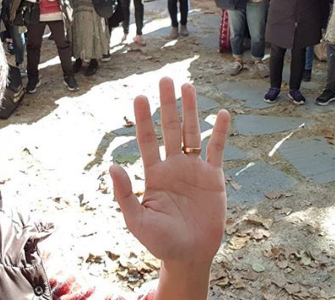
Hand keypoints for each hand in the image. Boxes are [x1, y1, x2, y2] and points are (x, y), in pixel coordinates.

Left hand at [110, 78, 228, 265]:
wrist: (189, 256)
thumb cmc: (160, 241)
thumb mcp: (137, 220)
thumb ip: (125, 194)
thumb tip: (112, 165)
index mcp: (154, 173)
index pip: (148, 139)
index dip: (144, 119)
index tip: (140, 96)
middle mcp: (173, 165)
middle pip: (171, 128)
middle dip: (168, 104)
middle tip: (165, 79)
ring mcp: (194, 168)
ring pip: (193, 133)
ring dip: (191, 110)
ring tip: (187, 86)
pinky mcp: (213, 177)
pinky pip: (217, 150)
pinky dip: (220, 133)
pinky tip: (222, 113)